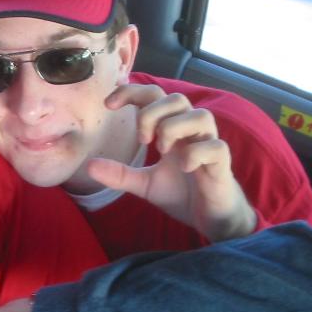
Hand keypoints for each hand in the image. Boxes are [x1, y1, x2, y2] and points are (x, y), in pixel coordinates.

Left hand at [87, 84, 255, 241]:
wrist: (210, 218)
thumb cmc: (181, 193)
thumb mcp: (144, 183)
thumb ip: (119, 174)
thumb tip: (89, 166)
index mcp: (172, 129)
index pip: (154, 95)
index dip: (132, 92)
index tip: (108, 104)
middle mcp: (191, 132)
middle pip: (176, 99)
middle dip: (152, 113)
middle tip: (142, 139)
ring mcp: (208, 145)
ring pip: (201, 115)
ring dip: (174, 128)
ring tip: (162, 149)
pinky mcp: (222, 164)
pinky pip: (215, 147)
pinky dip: (195, 153)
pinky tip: (182, 167)